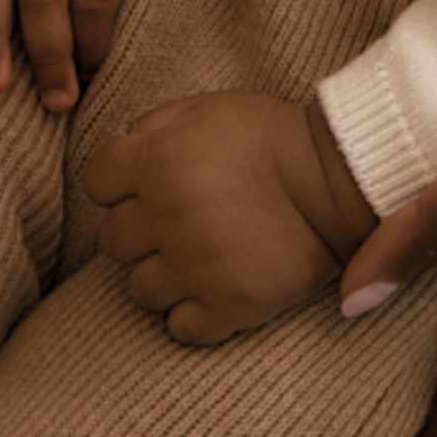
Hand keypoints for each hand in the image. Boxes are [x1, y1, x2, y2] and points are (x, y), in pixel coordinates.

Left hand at [80, 92, 378, 344]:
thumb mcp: (205, 109)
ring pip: (140, 290)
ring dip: (164, 275)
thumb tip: (119, 149)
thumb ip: (150, 126)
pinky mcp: (229, 306)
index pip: (95, 184)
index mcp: (156, 160)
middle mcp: (168, 215)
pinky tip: (215, 288)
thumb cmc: (269, 138)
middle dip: (140, 231)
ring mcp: (197, 266)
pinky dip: (195, 314)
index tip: (147, 184)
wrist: (341, 178)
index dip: (119, 184)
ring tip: (198, 256)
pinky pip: (180, 328)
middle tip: (179, 221)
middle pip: (112, 242)